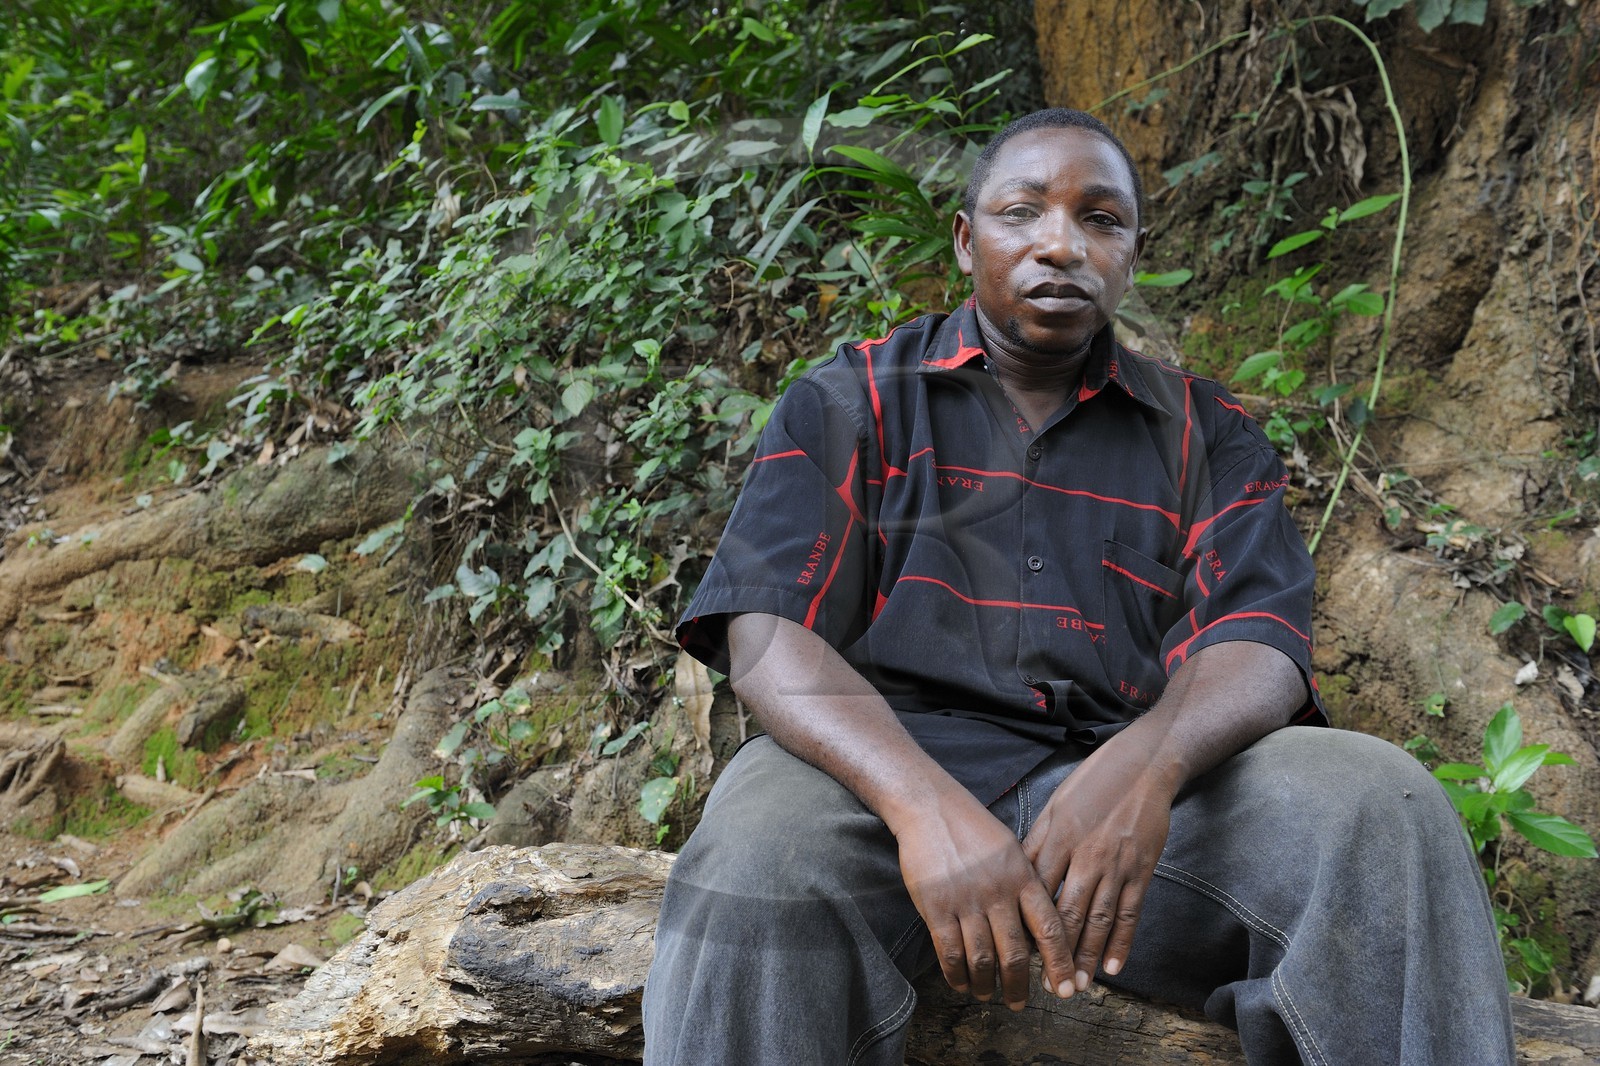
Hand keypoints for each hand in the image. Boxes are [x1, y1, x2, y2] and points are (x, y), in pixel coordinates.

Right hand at [894, 793, 1072, 1009]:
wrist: (930, 808)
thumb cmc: (972, 828)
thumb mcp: (1011, 849)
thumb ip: (1026, 885)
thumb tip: (1037, 927)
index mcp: (1022, 877)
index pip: (1049, 929)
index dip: (1059, 963)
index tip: (1067, 988)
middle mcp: (998, 892)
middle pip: (1015, 953)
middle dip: (1019, 986)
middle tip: (1019, 1004)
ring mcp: (966, 901)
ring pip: (982, 958)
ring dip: (987, 985)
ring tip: (988, 995)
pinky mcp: (936, 907)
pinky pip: (950, 951)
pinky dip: (957, 974)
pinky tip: (961, 983)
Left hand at [1020, 734, 1175, 994]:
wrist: (1144, 765)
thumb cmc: (1092, 783)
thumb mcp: (1054, 805)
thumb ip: (1037, 842)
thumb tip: (1016, 877)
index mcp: (1058, 839)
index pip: (1036, 891)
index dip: (1026, 923)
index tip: (1016, 951)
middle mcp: (1085, 856)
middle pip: (1066, 914)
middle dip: (1056, 953)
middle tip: (1047, 985)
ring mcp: (1116, 866)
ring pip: (1098, 920)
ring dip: (1087, 956)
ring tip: (1078, 985)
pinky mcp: (1142, 870)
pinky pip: (1130, 913)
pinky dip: (1121, 941)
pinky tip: (1112, 966)